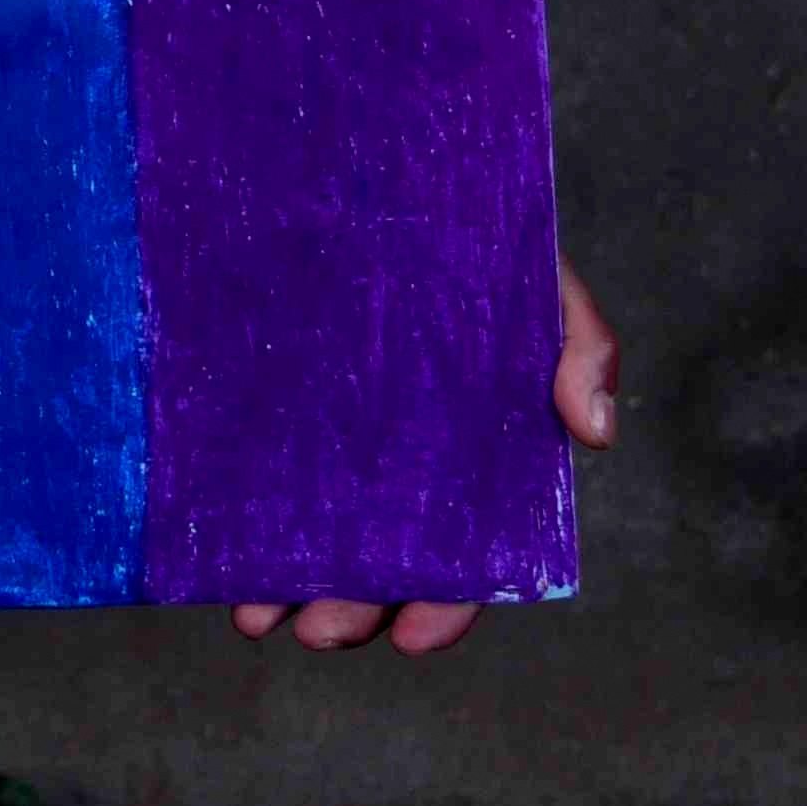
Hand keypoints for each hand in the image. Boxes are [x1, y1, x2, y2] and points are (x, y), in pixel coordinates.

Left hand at [233, 252, 617, 656]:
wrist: (382, 168)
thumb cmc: (480, 246)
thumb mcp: (545, 285)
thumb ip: (583, 347)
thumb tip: (593, 433)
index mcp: (470, 463)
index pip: (468, 558)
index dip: (445, 606)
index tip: (413, 637)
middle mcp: (398, 467)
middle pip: (379, 564)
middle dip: (350, 611)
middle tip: (319, 630)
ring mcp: (329, 441)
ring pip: (311, 538)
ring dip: (284, 589)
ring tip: (255, 613)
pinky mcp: (271, 406)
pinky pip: (251, 476)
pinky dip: (235, 524)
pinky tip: (214, 550)